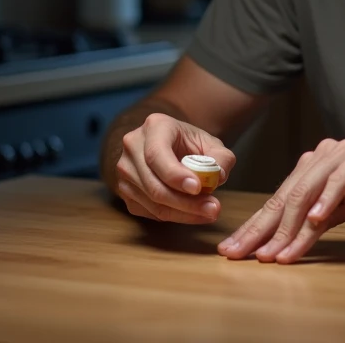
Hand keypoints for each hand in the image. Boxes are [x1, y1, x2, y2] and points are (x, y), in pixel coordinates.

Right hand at [114, 113, 235, 223]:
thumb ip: (220, 157)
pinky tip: (193, 214)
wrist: (168, 145)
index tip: (197, 188)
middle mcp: (133, 147)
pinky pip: (149, 212)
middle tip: (213, 209)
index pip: (156, 154)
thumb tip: (218, 176)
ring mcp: (125, 171)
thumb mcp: (210, 143)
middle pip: (153, 184)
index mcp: (154, 127)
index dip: (175, 175)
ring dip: (183, 213)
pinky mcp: (125, 191)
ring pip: (152, 202)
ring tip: (209, 212)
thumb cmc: (189, 144)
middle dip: (186, 202)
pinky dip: (174, 216)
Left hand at [217, 138, 344, 263]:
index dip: (256, 227)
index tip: (234, 251)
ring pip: (310, 188)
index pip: (280, 199)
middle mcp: (327, 154)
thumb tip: (275, 247)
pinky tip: (316, 220)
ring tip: (277, 251)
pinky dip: (328, 199)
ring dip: (292, 224)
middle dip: (263, 229)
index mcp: (316, 166)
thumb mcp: (341, 216)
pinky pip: (343, 178)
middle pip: (288, 194)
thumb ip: (312, 224)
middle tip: (243, 254)